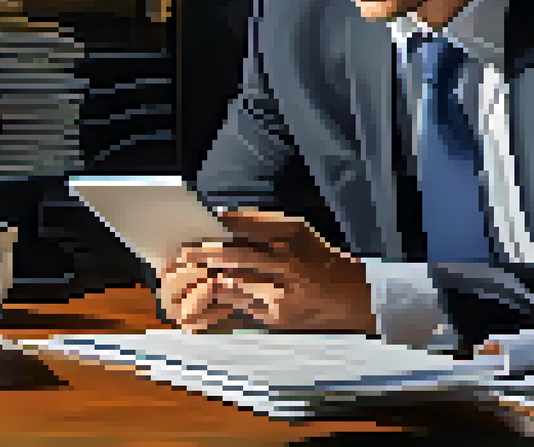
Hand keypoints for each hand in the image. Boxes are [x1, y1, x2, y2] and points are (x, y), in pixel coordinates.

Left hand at [156, 211, 375, 334]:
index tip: (193, 235)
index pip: (243, 229)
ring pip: (230, 284)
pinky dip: (217, 302)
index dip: (214, 232)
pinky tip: (203, 302)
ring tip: (184, 278)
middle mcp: (287, 264)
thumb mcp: (297, 231)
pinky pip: (237, 307)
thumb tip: (221, 216)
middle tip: (180, 255)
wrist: (353, 298)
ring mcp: (281, 293)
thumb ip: (260, 222)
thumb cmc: (319, 259)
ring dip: (204, 280)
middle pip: (232, 256)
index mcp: (291, 236)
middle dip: (201, 256)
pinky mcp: (275, 317)